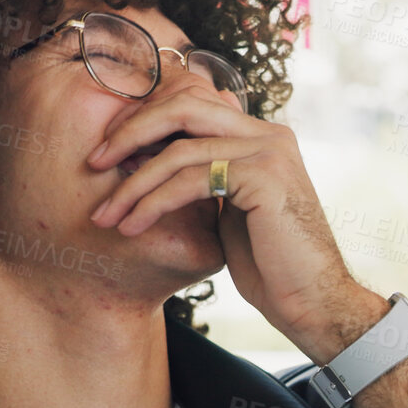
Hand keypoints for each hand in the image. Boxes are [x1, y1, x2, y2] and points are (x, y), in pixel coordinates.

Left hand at [86, 85, 373, 360]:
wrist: (313, 303)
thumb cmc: (271, 267)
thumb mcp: (231, 212)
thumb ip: (204, 179)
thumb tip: (150, 161)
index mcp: (260, 136)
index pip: (191, 103)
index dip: (144, 120)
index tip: (108, 152)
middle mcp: (268, 133)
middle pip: (182, 106)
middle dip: (129, 131)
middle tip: (93, 163)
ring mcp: (269, 151)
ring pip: (180, 148)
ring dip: (133, 183)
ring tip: (104, 214)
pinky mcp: (265, 177)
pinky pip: (191, 179)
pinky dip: (153, 201)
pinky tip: (132, 226)